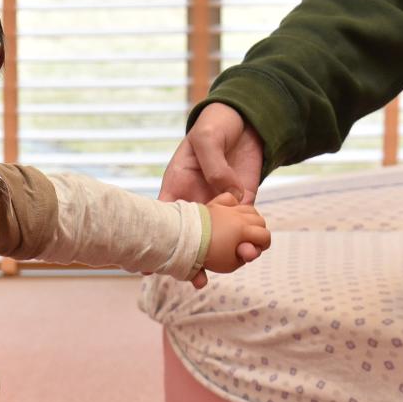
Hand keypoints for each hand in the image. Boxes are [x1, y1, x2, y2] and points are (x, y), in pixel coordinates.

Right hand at [162, 103, 265, 256]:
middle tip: (197, 280)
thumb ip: (214, 165)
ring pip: (219, 239)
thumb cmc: (215, 125)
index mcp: (178, 188)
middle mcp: (196, 203)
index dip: (156, 243)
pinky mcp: (242, 205)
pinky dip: (248, 242)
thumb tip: (227, 194)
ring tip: (238, 261)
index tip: (149, 267)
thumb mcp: (208, 139)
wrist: (245, 121)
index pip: (162, 220)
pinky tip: (253, 251)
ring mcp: (219, 207)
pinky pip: (244, 228)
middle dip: (192, 261)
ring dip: (226, 255)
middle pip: (190, 239)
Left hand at [204, 192, 271, 272]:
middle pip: (259, 219)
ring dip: (250, 218)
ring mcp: (225, 209)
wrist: (181, 239)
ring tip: (243, 229)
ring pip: (247, 208)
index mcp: (243, 230)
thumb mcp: (229, 263)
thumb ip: (244, 256)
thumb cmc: (205, 254)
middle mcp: (237, 216)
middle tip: (248, 241)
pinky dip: (233, 203)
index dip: (263, 245)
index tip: (253, 250)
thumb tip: (251, 250)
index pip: (265, 235)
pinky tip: (230, 212)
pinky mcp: (214, 205)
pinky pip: (230, 198)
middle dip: (258, 231)